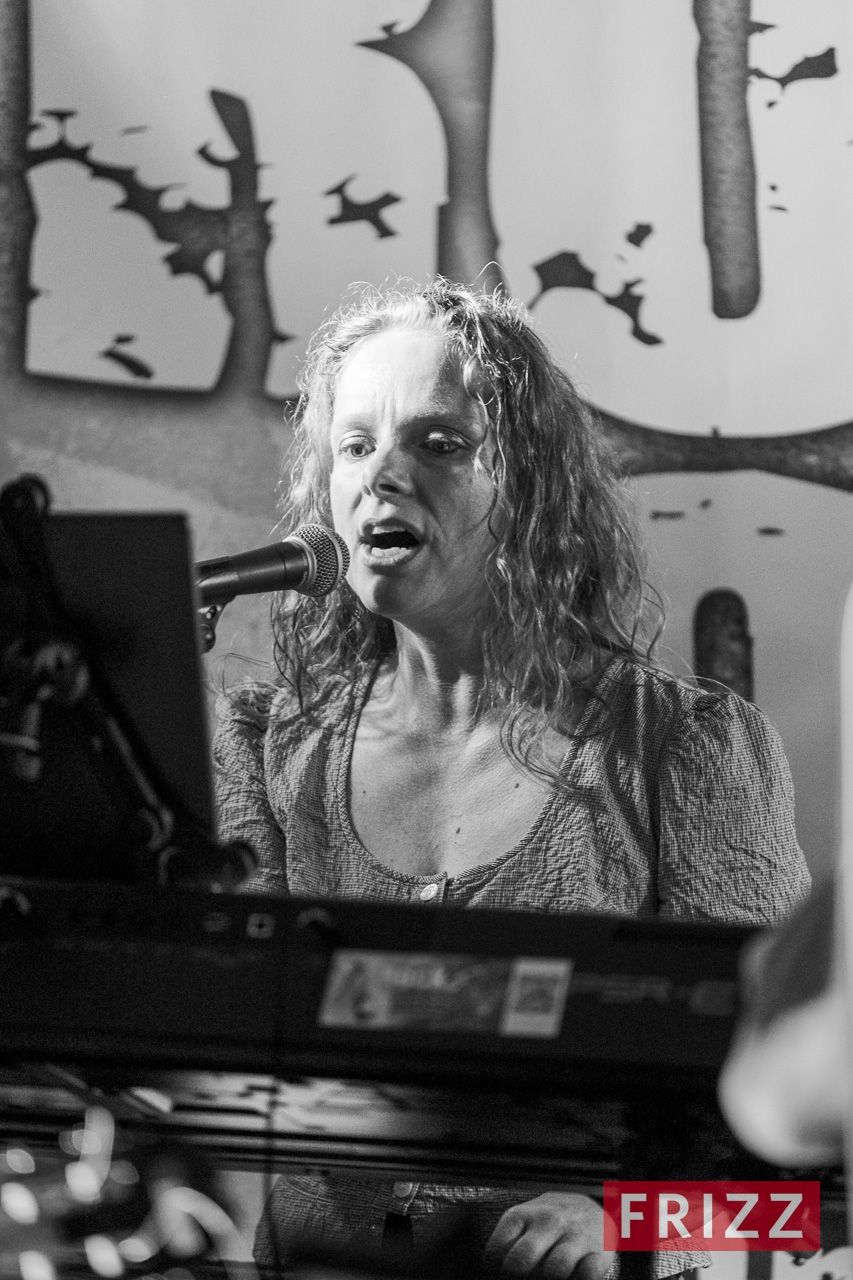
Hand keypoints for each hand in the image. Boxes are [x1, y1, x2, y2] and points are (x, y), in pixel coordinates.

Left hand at [481, 1192, 614, 1277]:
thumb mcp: (524, 1223)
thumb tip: (492, 1275)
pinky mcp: (600, 1251)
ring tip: (546, 1278)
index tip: (499, 1277)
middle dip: (516, 1278)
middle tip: (523, 1279)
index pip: (497, 1251)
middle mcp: (548, 1222)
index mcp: (522, 1215)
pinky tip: (573, 1278)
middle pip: (521, 1260)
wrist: (591, 1206)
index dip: (494, 1272)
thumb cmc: (548, 1223)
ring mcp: (575, 1235)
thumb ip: (508, 1246)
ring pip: (554, 1270)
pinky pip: (588, 1275)